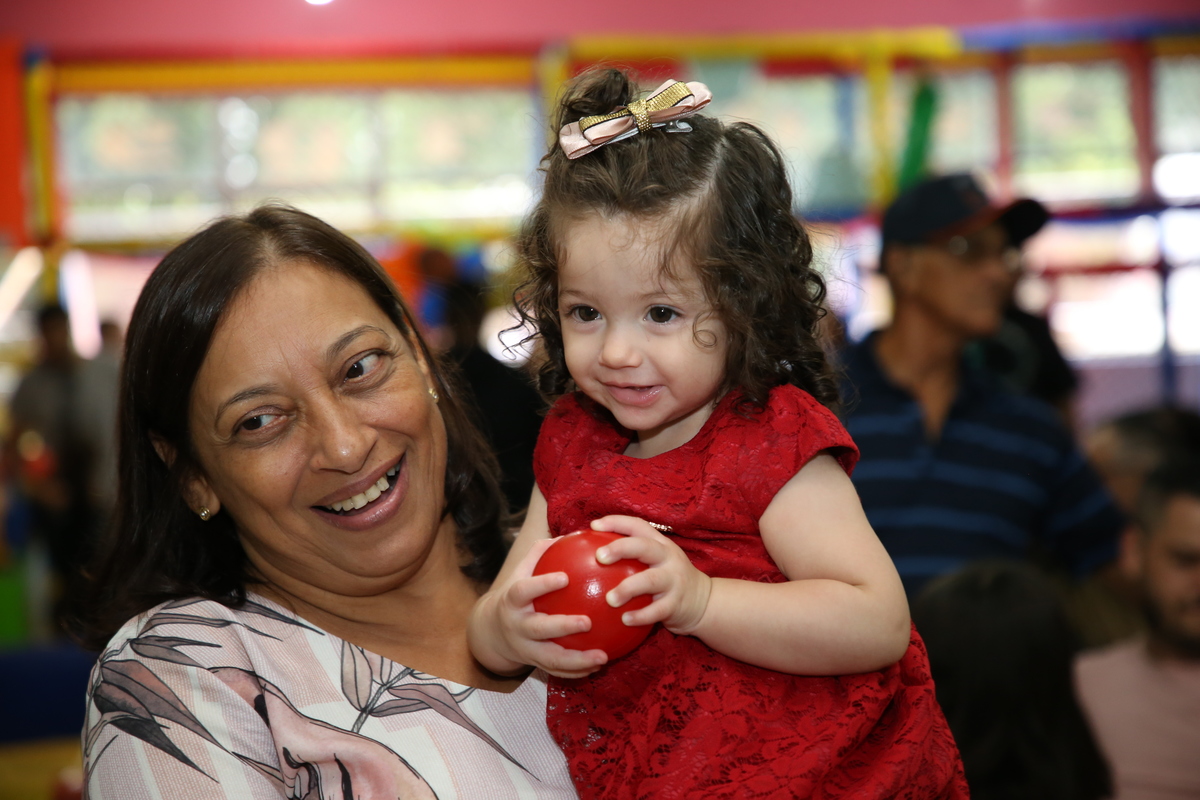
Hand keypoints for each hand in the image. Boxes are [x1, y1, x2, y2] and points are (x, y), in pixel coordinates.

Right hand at [474, 537, 609, 678]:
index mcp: (512, 600)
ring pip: (550, 659)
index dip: (541, 585)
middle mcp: (517, 626)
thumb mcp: (521, 572)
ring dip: (577, 660)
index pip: (524, 591)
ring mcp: (525, 648)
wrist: (492, 631)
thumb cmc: (517, 594)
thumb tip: (571, 533)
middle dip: (562, 626)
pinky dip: (577, 671)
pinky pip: (557, 671)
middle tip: (588, 622)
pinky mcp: (534, 664)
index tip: (564, 578)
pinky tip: (600, 665)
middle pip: (538, 629)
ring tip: (603, 657)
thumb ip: (542, 553)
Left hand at [590, 516, 711, 634]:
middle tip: (599, 557)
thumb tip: (586, 556)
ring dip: (628, 588)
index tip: (594, 526)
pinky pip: (657, 610)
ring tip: (609, 599)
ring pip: (651, 580)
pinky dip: (641, 616)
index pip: (638, 526)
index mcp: (660, 544)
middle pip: (644, 546)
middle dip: (621, 548)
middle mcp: (668, 557)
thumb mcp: (654, 562)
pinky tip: (624, 620)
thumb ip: (629, 558)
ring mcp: (674, 580)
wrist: (703, 602)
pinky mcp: (677, 603)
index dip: (617, 522)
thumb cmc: (666, 580)